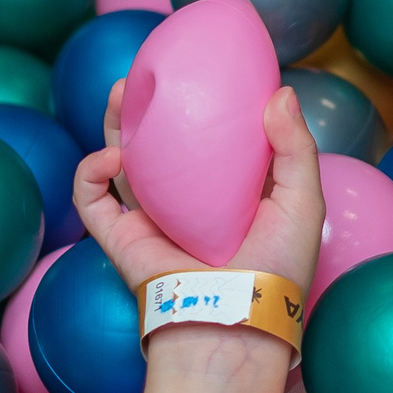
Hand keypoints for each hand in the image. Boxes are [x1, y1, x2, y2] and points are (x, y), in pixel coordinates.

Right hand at [72, 80, 325, 296]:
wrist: (234, 321)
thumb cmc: (277, 268)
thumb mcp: (302, 202)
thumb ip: (295, 148)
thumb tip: (279, 92)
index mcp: (228, 195)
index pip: (210, 142)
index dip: (202, 106)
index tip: (201, 71)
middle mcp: (186, 203)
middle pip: (158, 145)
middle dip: (147, 106)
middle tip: (146, 72)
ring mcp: (151, 220)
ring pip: (120, 163)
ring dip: (112, 125)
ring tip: (118, 91)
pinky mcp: (121, 238)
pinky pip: (92, 199)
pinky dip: (90, 173)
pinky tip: (110, 158)